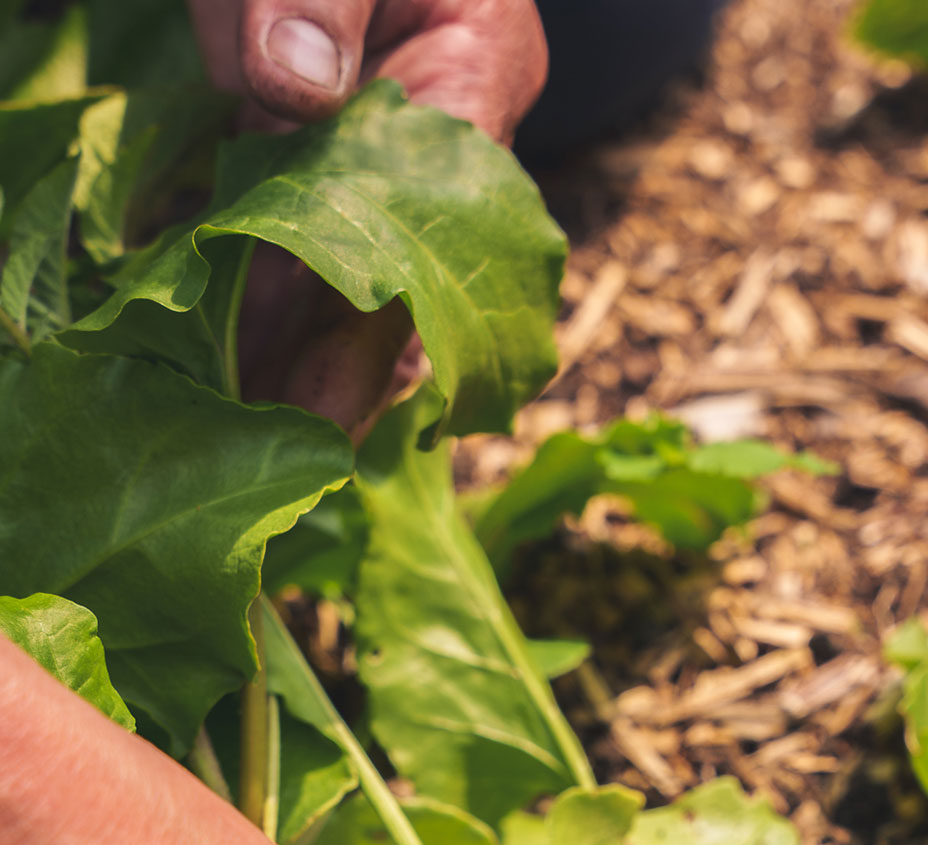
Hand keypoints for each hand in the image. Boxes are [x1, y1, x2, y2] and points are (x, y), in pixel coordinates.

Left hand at [187, 0, 548, 434]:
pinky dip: (264, 292)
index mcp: (479, 74)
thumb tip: (289, 89)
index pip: (437, 242)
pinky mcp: (336, 143)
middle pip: (403, 286)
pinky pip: (309, 239)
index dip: (378, 344)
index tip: (317, 421)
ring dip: (294, 351)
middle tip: (261, 456)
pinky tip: (217, 347)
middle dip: (332, 376)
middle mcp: (454, 135)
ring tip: (232, 428)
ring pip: (354, 276)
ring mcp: (395, 146)